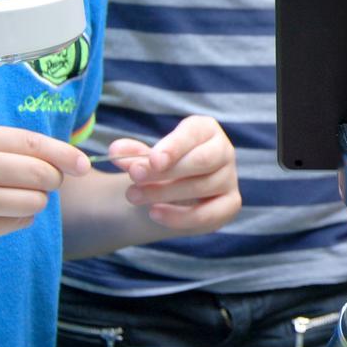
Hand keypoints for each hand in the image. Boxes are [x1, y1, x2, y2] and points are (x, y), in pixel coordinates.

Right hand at [0, 123, 90, 268]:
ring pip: (35, 201)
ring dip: (30, 205)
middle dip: (49, 182)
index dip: (64, 155)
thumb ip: (0, 149)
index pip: (33, 142)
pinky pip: (17, 224)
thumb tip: (60, 159)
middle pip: (42, 173)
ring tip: (1, 203)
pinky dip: (14, 222)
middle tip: (35, 187)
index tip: (83, 165)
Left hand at [107, 115, 239, 233]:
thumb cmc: (160, 168)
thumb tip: (116, 152)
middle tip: (134, 178)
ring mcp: (229, 178)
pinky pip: (208, 213)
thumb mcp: (145, 158)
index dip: (173, 147)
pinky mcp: (230, 204)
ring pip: (201, 187)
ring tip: (133, 196)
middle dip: (166, 171)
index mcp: (205, 130)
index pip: (193, 134)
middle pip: (201, 160)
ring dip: (164, 193)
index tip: (152, 161)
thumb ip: (132, 154)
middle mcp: (223, 151)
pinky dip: (179, 217)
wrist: (170, 195)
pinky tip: (155, 213)